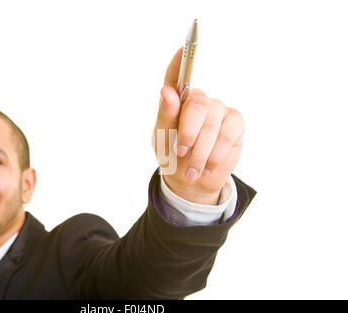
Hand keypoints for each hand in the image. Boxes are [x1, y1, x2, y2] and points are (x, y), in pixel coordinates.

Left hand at [152, 47, 243, 204]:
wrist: (191, 180)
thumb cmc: (172, 155)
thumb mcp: (161, 138)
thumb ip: (165, 115)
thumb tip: (166, 91)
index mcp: (176, 100)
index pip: (176, 75)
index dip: (179, 60)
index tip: (183, 47)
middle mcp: (198, 100)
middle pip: (198, 103)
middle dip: (188, 132)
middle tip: (181, 151)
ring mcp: (218, 109)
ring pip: (213, 122)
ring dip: (201, 151)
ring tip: (193, 168)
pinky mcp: (235, 122)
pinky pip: (229, 132)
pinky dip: (216, 153)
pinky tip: (209, 165)